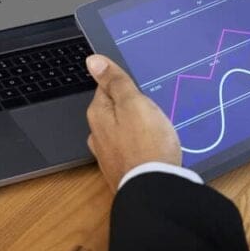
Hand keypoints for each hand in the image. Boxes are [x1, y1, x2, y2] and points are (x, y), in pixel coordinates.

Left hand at [85, 54, 181, 189]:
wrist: (155, 189)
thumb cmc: (147, 145)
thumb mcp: (134, 103)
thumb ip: (115, 82)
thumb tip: (93, 61)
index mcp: (98, 114)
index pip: (107, 87)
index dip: (126, 85)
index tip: (141, 89)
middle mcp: (98, 135)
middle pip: (115, 109)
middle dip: (132, 107)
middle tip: (152, 109)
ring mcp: (109, 154)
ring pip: (123, 130)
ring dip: (137, 127)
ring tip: (156, 129)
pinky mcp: (123, 169)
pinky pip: (131, 148)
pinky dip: (141, 144)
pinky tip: (153, 147)